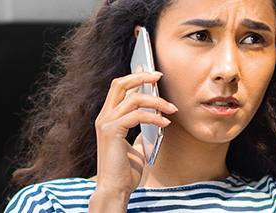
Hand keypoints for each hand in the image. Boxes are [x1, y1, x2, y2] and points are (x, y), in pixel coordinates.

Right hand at [92, 66, 177, 195]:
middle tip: (159, 75)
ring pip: (132, 98)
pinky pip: (136, 115)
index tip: (149, 70)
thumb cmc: (124, 172)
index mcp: (108, 119)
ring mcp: (106, 123)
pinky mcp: (111, 131)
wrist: (115, 189)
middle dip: (141, 76)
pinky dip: (153, 117)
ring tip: (172, 109)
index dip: (134, 77)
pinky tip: (165, 123)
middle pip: (120, 84)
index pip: (119, 89)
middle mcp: (104, 117)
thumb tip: (153, 122)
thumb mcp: (135, 148)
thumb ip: (139, 133)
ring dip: (156, 101)